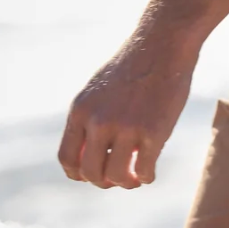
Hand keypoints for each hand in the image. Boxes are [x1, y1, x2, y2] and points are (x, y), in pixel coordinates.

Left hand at [57, 28, 197, 189]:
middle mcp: (98, 121)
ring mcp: (125, 127)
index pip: (67, 158)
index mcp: (80, 110)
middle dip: (103, 181)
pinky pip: (145, 171)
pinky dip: (146, 177)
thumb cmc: (133, 66)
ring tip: (135, 177)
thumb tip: (92, 153)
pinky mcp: (153, 131)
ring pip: (115, 177)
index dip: (79, 174)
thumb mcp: (98, 90)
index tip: (95, 173)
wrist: (162, 44)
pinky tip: (150, 170)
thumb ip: (90, 119)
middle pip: (90, 172)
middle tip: (119, 177)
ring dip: (126, 183)